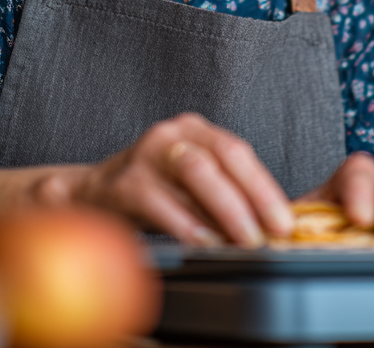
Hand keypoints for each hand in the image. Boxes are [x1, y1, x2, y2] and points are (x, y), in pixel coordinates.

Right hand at [0, 113, 294, 245]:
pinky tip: (203, 244)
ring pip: (197, 172)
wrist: (89, 197)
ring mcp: (147, 153)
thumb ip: (225, 196)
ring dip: (225, 211)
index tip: (284, 221)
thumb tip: (269, 227)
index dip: (265, 188)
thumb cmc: (151, 193)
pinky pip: (162, 202)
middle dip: (253, 199)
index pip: (239, 153)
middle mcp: (174, 133)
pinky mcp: (125, 181)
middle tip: (269, 234)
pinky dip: (187, 226)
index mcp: (196, 130)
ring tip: (241, 241)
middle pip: (224, 157)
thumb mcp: (191, 186)